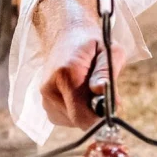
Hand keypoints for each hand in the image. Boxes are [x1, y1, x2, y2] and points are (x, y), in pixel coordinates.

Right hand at [35, 0, 121, 128]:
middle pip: (79, 120)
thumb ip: (108, 75)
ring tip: (87, 89)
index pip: (82, 115)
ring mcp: (45, 98)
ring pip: (73, 121)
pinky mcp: (45, 104)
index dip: (99, 119)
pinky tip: (78, 93)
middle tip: (102, 94)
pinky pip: (67, 119)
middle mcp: (50, 89)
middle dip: (95, 113)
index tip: (111, 111)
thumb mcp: (109, 50)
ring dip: (86, 112)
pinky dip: (77, 111)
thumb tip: (110, 102)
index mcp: (67, 74)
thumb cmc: (91, 43)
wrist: (65, 34)